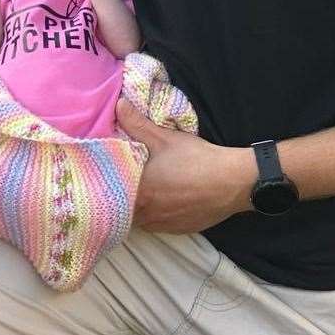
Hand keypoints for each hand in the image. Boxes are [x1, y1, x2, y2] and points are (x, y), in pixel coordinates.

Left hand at [116, 99, 254, 232]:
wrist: (233, 183)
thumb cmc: (196, 159)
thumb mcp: (164, 137)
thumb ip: (137, 123)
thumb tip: (118, 105)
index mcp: (138, 192)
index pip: (109, 194)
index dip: (103, 185)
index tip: (101, 176)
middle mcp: (146, 214)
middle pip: (122, 209)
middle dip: (119, 196)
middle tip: (118, 181)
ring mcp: (162, 225)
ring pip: (138, 219)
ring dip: (136, 207)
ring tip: (138, 191)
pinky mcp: (177, 230)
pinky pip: (156, 225)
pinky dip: (153, 215)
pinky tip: (159, 201)